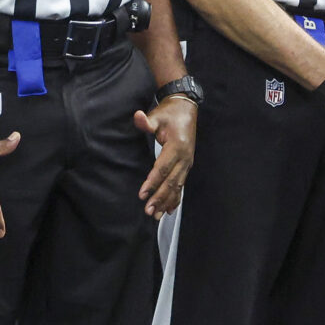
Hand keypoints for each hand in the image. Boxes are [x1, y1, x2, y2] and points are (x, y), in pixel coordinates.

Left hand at [134, 98, 194, 217]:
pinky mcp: (186, 165)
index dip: (152, 182)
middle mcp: (185, 158)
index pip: (162, 168)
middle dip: (160, 198)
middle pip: (171, 182)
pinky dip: (176, 198)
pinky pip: (181, 184)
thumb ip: (146, 121)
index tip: (143, 194)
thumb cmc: (170, 113)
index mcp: (177, 147)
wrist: (186, 109)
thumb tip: (138, 117)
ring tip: (157, 215)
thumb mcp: (157, 115)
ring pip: (177, 186)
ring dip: (167, 202)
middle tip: (149, 211)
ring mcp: (187, 163)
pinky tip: (170, 210)